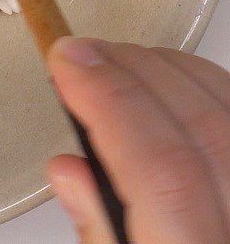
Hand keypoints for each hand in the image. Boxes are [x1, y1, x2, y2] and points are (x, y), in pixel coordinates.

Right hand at [48, 37, 229, 243]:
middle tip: (83, 51)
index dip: (108, 98)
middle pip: (206, 133)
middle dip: (134, 72)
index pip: (161, 168)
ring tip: (120, 57)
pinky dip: (211, 89)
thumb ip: (100, 238)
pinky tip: (177, 79)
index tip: (66, 60)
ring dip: (173, 72)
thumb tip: (69, 167)